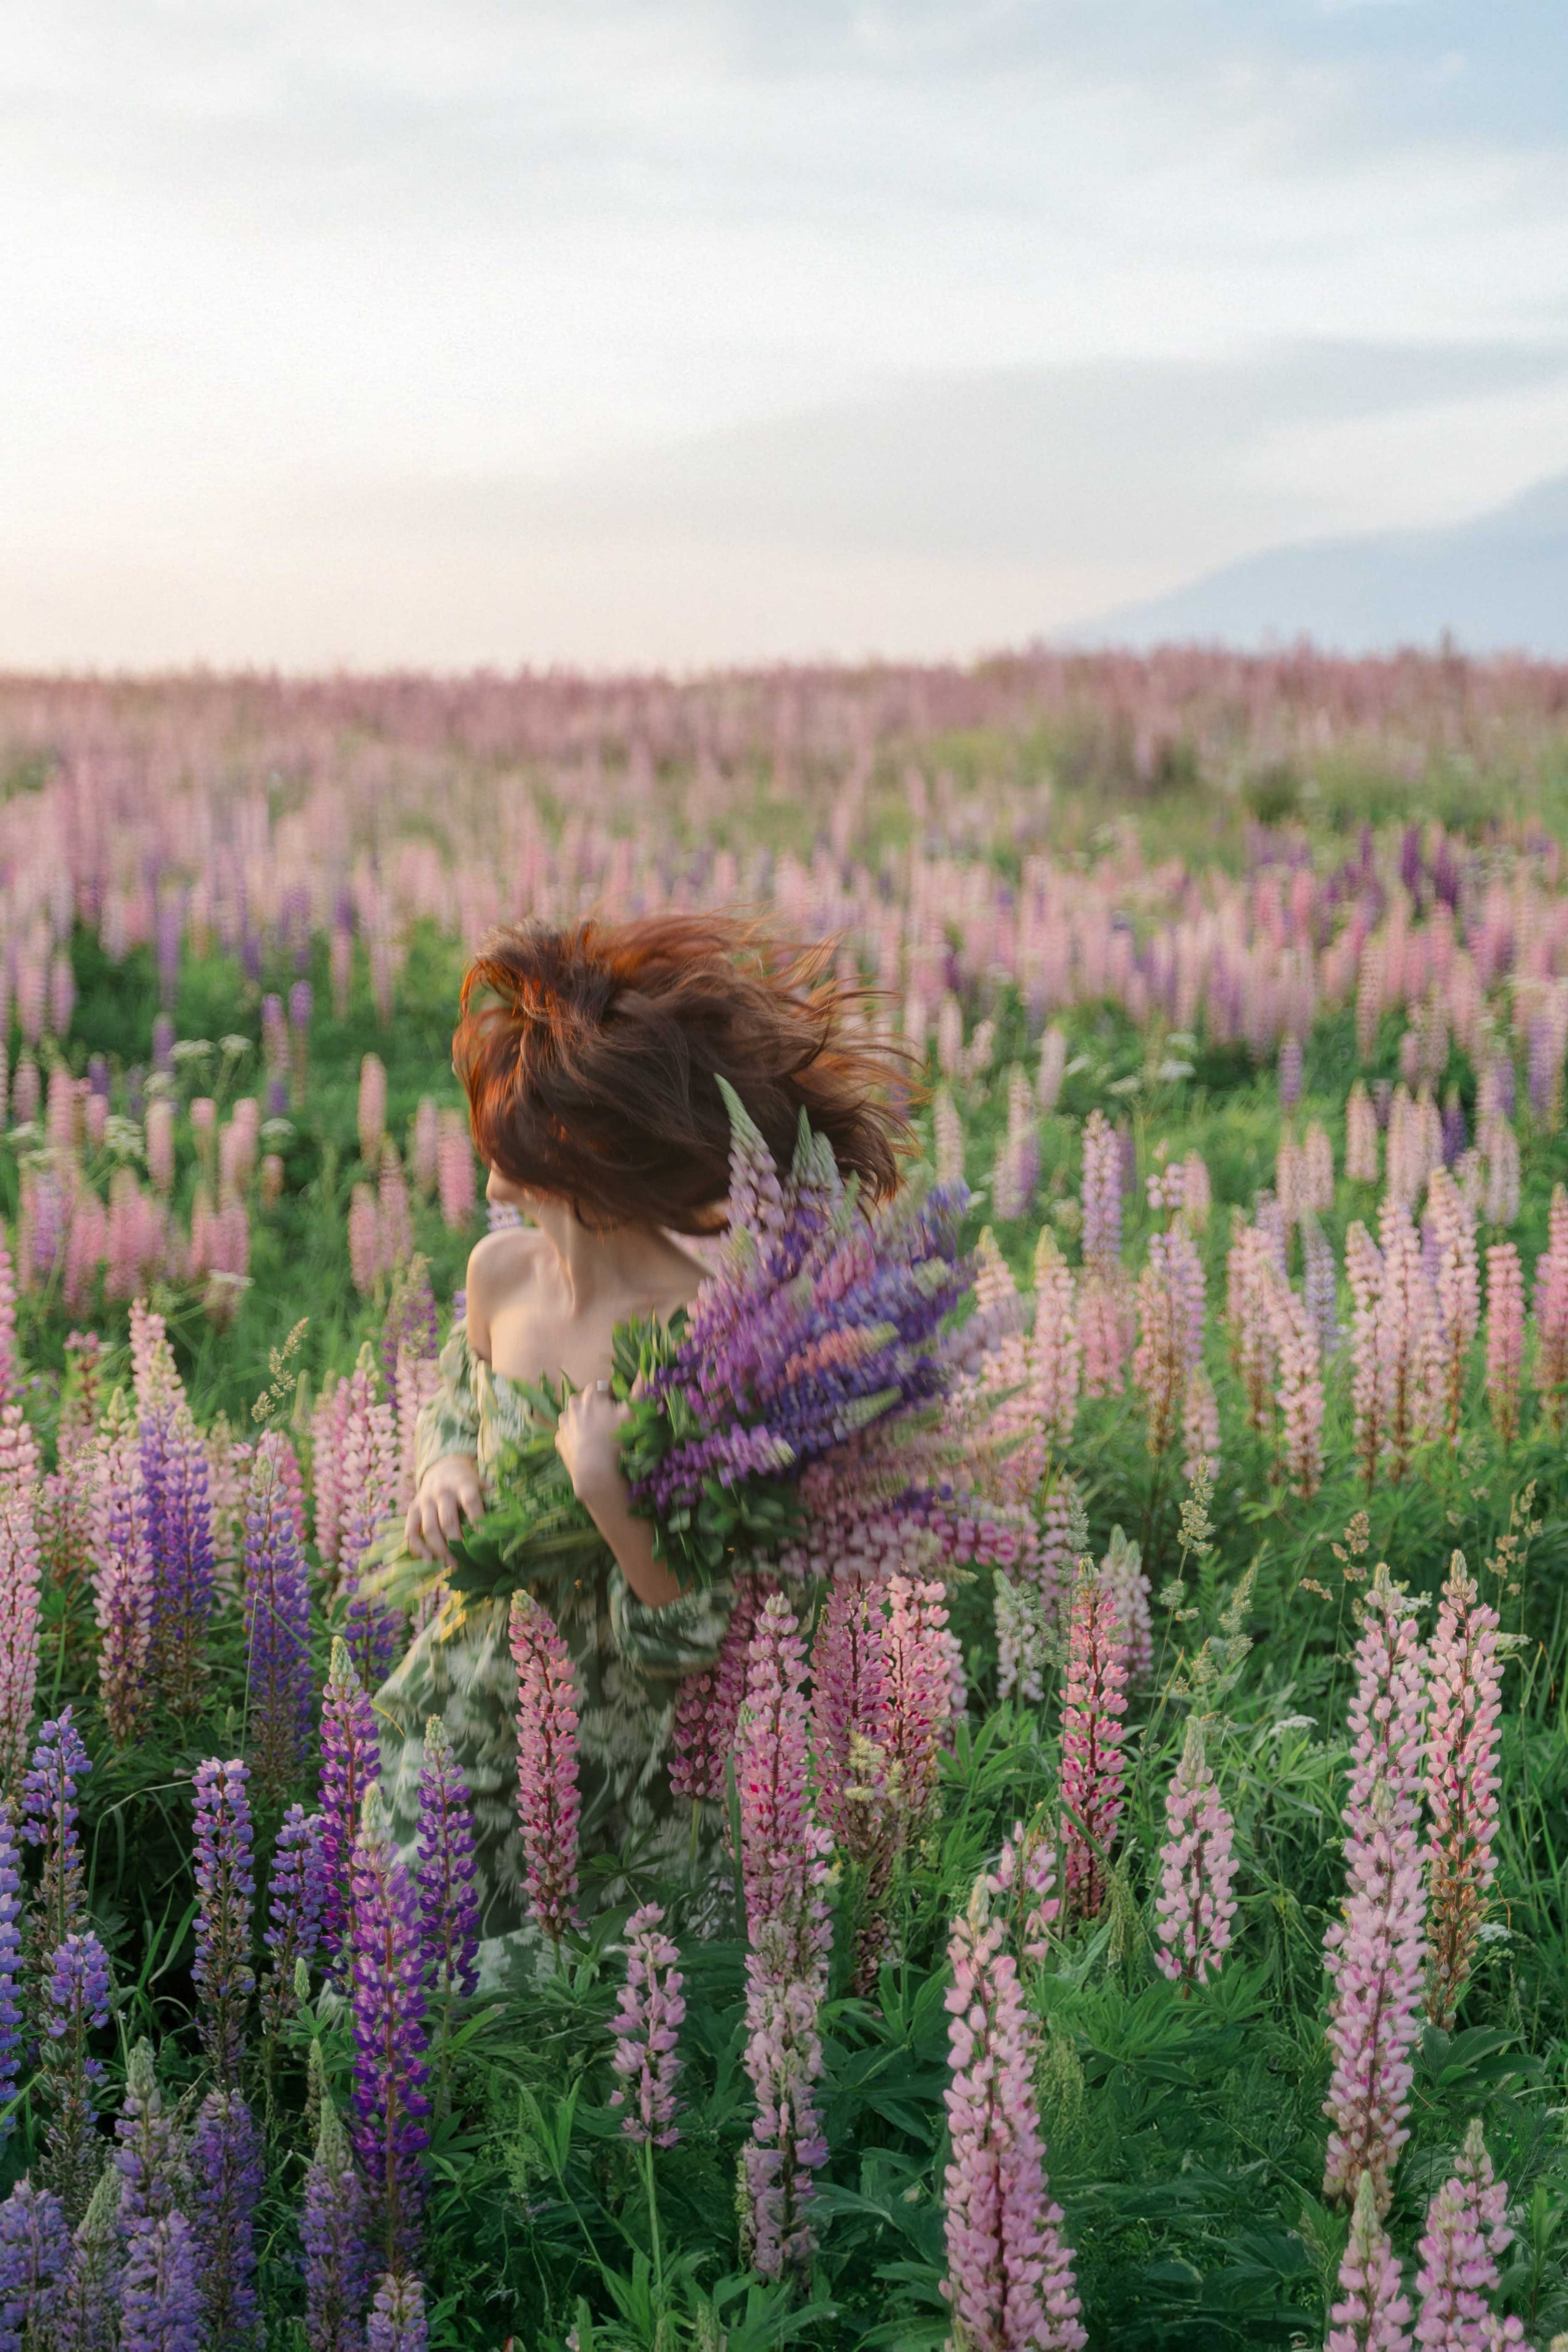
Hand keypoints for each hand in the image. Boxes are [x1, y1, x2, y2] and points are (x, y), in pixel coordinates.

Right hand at [405, 1454, 484, 1565]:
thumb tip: (510, 1524)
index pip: (471, 1501)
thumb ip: (493, 1500)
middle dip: (457, 1543)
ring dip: (440, 1550)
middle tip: (467, 1561)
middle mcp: (442, 1491)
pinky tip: (428, 1560)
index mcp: (463, 1483)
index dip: (478, 1520)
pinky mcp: (412, 1509)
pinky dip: (417, 1548)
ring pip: (429, 1529)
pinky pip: (411, 1532)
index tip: (485, 1541)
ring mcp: (425, 1500)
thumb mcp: (481, 1485)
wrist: (443, 1468)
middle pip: (447, 1520)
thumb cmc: (468, 1483)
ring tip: (451, 1565)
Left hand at [554, 1386, 629, 1509]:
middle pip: (587, 1399)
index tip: (618, 1408)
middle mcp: (572, 1404)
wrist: (595, 1471)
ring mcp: (563, 1423)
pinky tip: (587, 1446)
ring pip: (576, 1415)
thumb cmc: (616, 1439)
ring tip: (597, 1435)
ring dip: (584, 1420)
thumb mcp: (631, 1413)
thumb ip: (638, 1390)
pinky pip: (569, 1432)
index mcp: (590, 1395)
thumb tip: (643, 1370)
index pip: (602, 1386)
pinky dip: (576, 1436)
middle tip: (608, 1422)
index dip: (612, 1396)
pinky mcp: (558, 1439)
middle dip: (596, 1406)